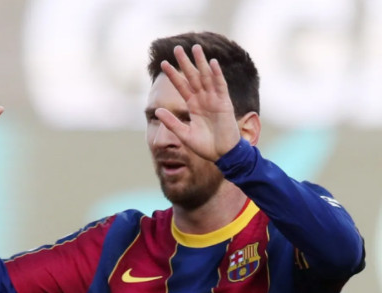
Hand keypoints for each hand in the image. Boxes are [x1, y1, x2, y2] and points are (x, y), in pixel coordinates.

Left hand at [155, 44, 242, 161]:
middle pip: (193, 77)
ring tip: (195, 48)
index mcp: (193, 106)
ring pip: (206, 77)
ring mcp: (214, 100)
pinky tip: (212, 63)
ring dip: (201, 62)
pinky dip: (217, 74)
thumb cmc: (205, 146)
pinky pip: (220, 86)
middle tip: (177, 48)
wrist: (223, 155)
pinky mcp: (225, 103)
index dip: (173, 75)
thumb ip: (171, 122)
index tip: (163, 64)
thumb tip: (156, 111)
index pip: (181, 86)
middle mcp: (203, 99)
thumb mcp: (184, 134)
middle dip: (185, 63)